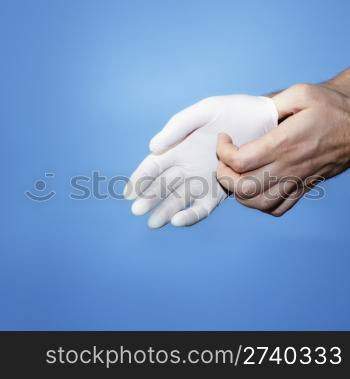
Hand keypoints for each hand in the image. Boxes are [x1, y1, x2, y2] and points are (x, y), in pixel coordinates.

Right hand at [124, 95, 276, 227]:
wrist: (264, 120)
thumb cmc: (233, 110)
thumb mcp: (203, 111)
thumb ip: (177, 127)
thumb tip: (152, 148)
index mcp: (178, 148)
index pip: (153, 166)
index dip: (139, 178)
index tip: (128, 192)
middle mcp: (187, 165)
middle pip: (163, 186)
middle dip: (148, 198)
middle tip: (137, 211)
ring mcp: (203, 178)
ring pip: (179, 199)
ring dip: (165, 210)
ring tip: (153, 223)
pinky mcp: (221, 188)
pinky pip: (203, 205)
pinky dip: (191, 215)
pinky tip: (178, 221)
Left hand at [216, 83, 349, 215]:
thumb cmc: (331, 109)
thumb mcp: (302, 93)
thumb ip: (272, 103)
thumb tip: (249, 113)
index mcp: (284, 143)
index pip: (240, 160)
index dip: (223, 152)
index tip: (224, 139)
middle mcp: (287, 167)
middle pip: (243, 188)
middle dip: (224, 176)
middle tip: (224, 162)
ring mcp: (295, 181)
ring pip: (258, 204)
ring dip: (238, 193)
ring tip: (235, 177)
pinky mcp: (303, 189)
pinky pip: (276, 208)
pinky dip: (259, 204)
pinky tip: (256, 189)